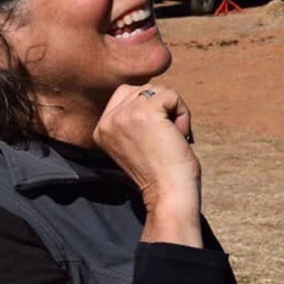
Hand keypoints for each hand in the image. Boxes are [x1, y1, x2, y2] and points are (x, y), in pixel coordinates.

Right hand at [93, 85, 202, 247]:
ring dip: (174, 113)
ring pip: (159, 90)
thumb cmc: (161, 172)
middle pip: (143, 88)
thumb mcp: (138, 140)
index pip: (127, 94)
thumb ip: (135, 118)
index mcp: (100, 128)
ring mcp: (123, 115)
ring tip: (170, 139)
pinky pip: (172, 96)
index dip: (150, 111)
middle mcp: (107, 120)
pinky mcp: (144, 113)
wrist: (168, 195)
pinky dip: (183, 114)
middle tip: (165, 139)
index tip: (154, 141)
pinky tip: (178, 136)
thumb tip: (153, 91)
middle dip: (162, 109)